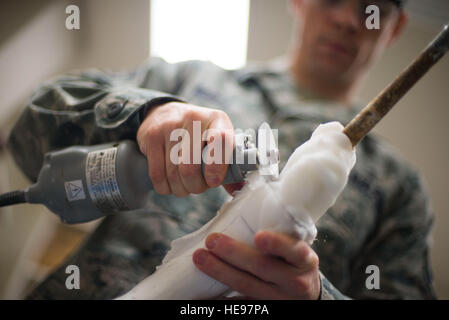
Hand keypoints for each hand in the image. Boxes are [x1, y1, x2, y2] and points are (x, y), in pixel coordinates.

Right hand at [137, 102, 233, 196]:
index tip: (213, 182)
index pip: (221, 140)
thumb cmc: (199, 134)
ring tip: (185, 186)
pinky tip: (170, 184)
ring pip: (174, 174)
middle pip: (191, 167)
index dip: (217, 166)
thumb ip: (229, 164)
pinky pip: (157, 174)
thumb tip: (238, 188)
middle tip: (198, 186)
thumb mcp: (217, 139)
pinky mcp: (151, 136)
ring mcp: (169, 126)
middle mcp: (193, 119)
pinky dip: (165, 187)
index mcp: (217, 119)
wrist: (166, 113)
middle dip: (196, 186)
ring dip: (181, 189)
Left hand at [192, 230, 320, 299]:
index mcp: (304, 259)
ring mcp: (279, 298)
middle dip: (233, 253)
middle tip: (212, 240)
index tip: (258, 236)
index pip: (293, 250)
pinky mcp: (264, 308)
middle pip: (262, 267)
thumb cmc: (294, 261)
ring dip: (220, 271)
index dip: (276, 244)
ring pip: (246, 285)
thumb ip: (278, 231)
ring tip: (200, 258)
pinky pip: (241, 303)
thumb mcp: (296, 247)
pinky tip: (203, 292)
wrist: (306, 295)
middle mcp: (295, 281)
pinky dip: (221, 298)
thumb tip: (238, 205)